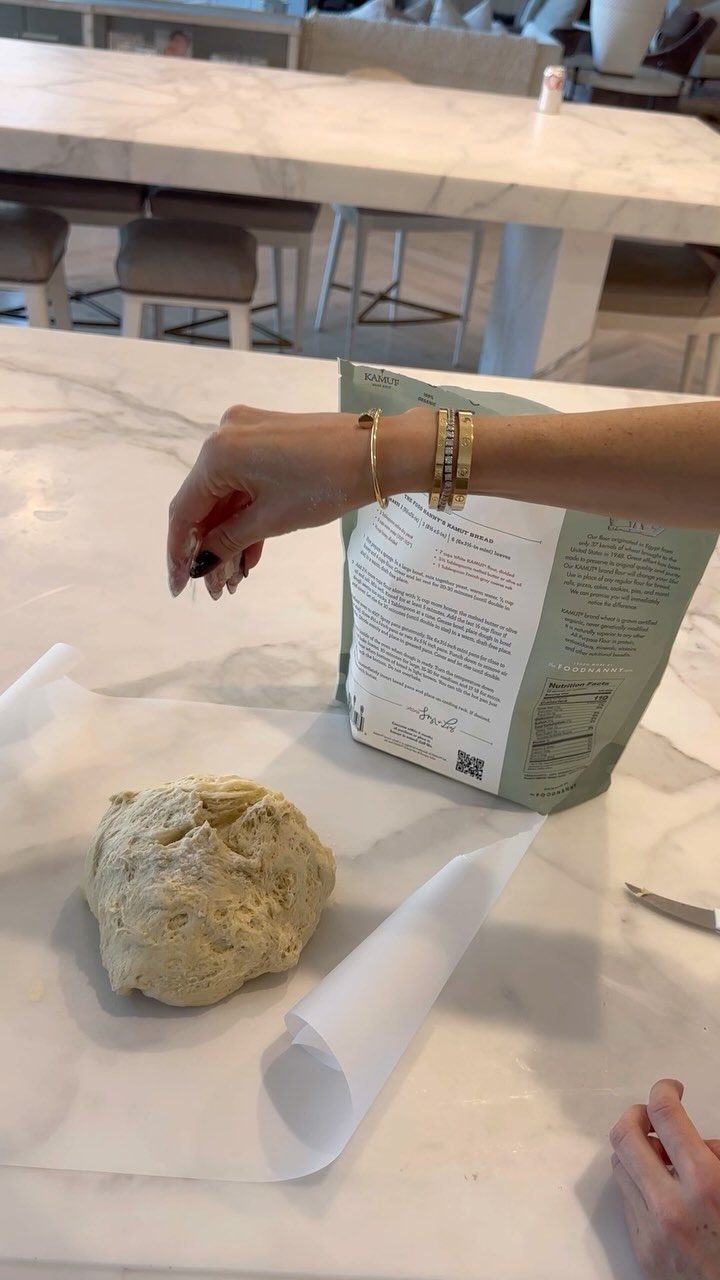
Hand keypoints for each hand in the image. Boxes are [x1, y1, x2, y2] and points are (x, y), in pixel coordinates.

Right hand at [166, 405, 371, 599]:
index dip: (179, 553)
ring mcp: (246, 434)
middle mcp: (223, 437)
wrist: (378, 452)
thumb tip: (200, 563)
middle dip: (210, 550)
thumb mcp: (271, 520)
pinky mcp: (266, 438)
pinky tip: (250, 554)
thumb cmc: (325, 485)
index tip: (179, 587)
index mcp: (217, 454)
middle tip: (218, 590)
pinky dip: (246, 516)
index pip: (185, 511)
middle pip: (205, 504)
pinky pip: (245, 482)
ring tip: (236, 579)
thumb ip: (227, 541)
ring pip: (226, 496)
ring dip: (229, 537)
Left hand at [610, 1079, 719, 1277]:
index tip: (670, 1089)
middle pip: (625, 1135)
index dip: (665, 1091)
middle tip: (652, 1114)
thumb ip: (717, 1158)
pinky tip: (661, 1189)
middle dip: (636, 1115)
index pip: (666, 1115)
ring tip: (660, 1154)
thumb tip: (698, 1142)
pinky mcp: (641, 1250)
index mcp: (706, 1185)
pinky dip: (639, 1184)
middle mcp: (670, 1205)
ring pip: (621, 1166)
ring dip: (635, 1150)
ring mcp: (650, 1230)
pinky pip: (628, 1201)